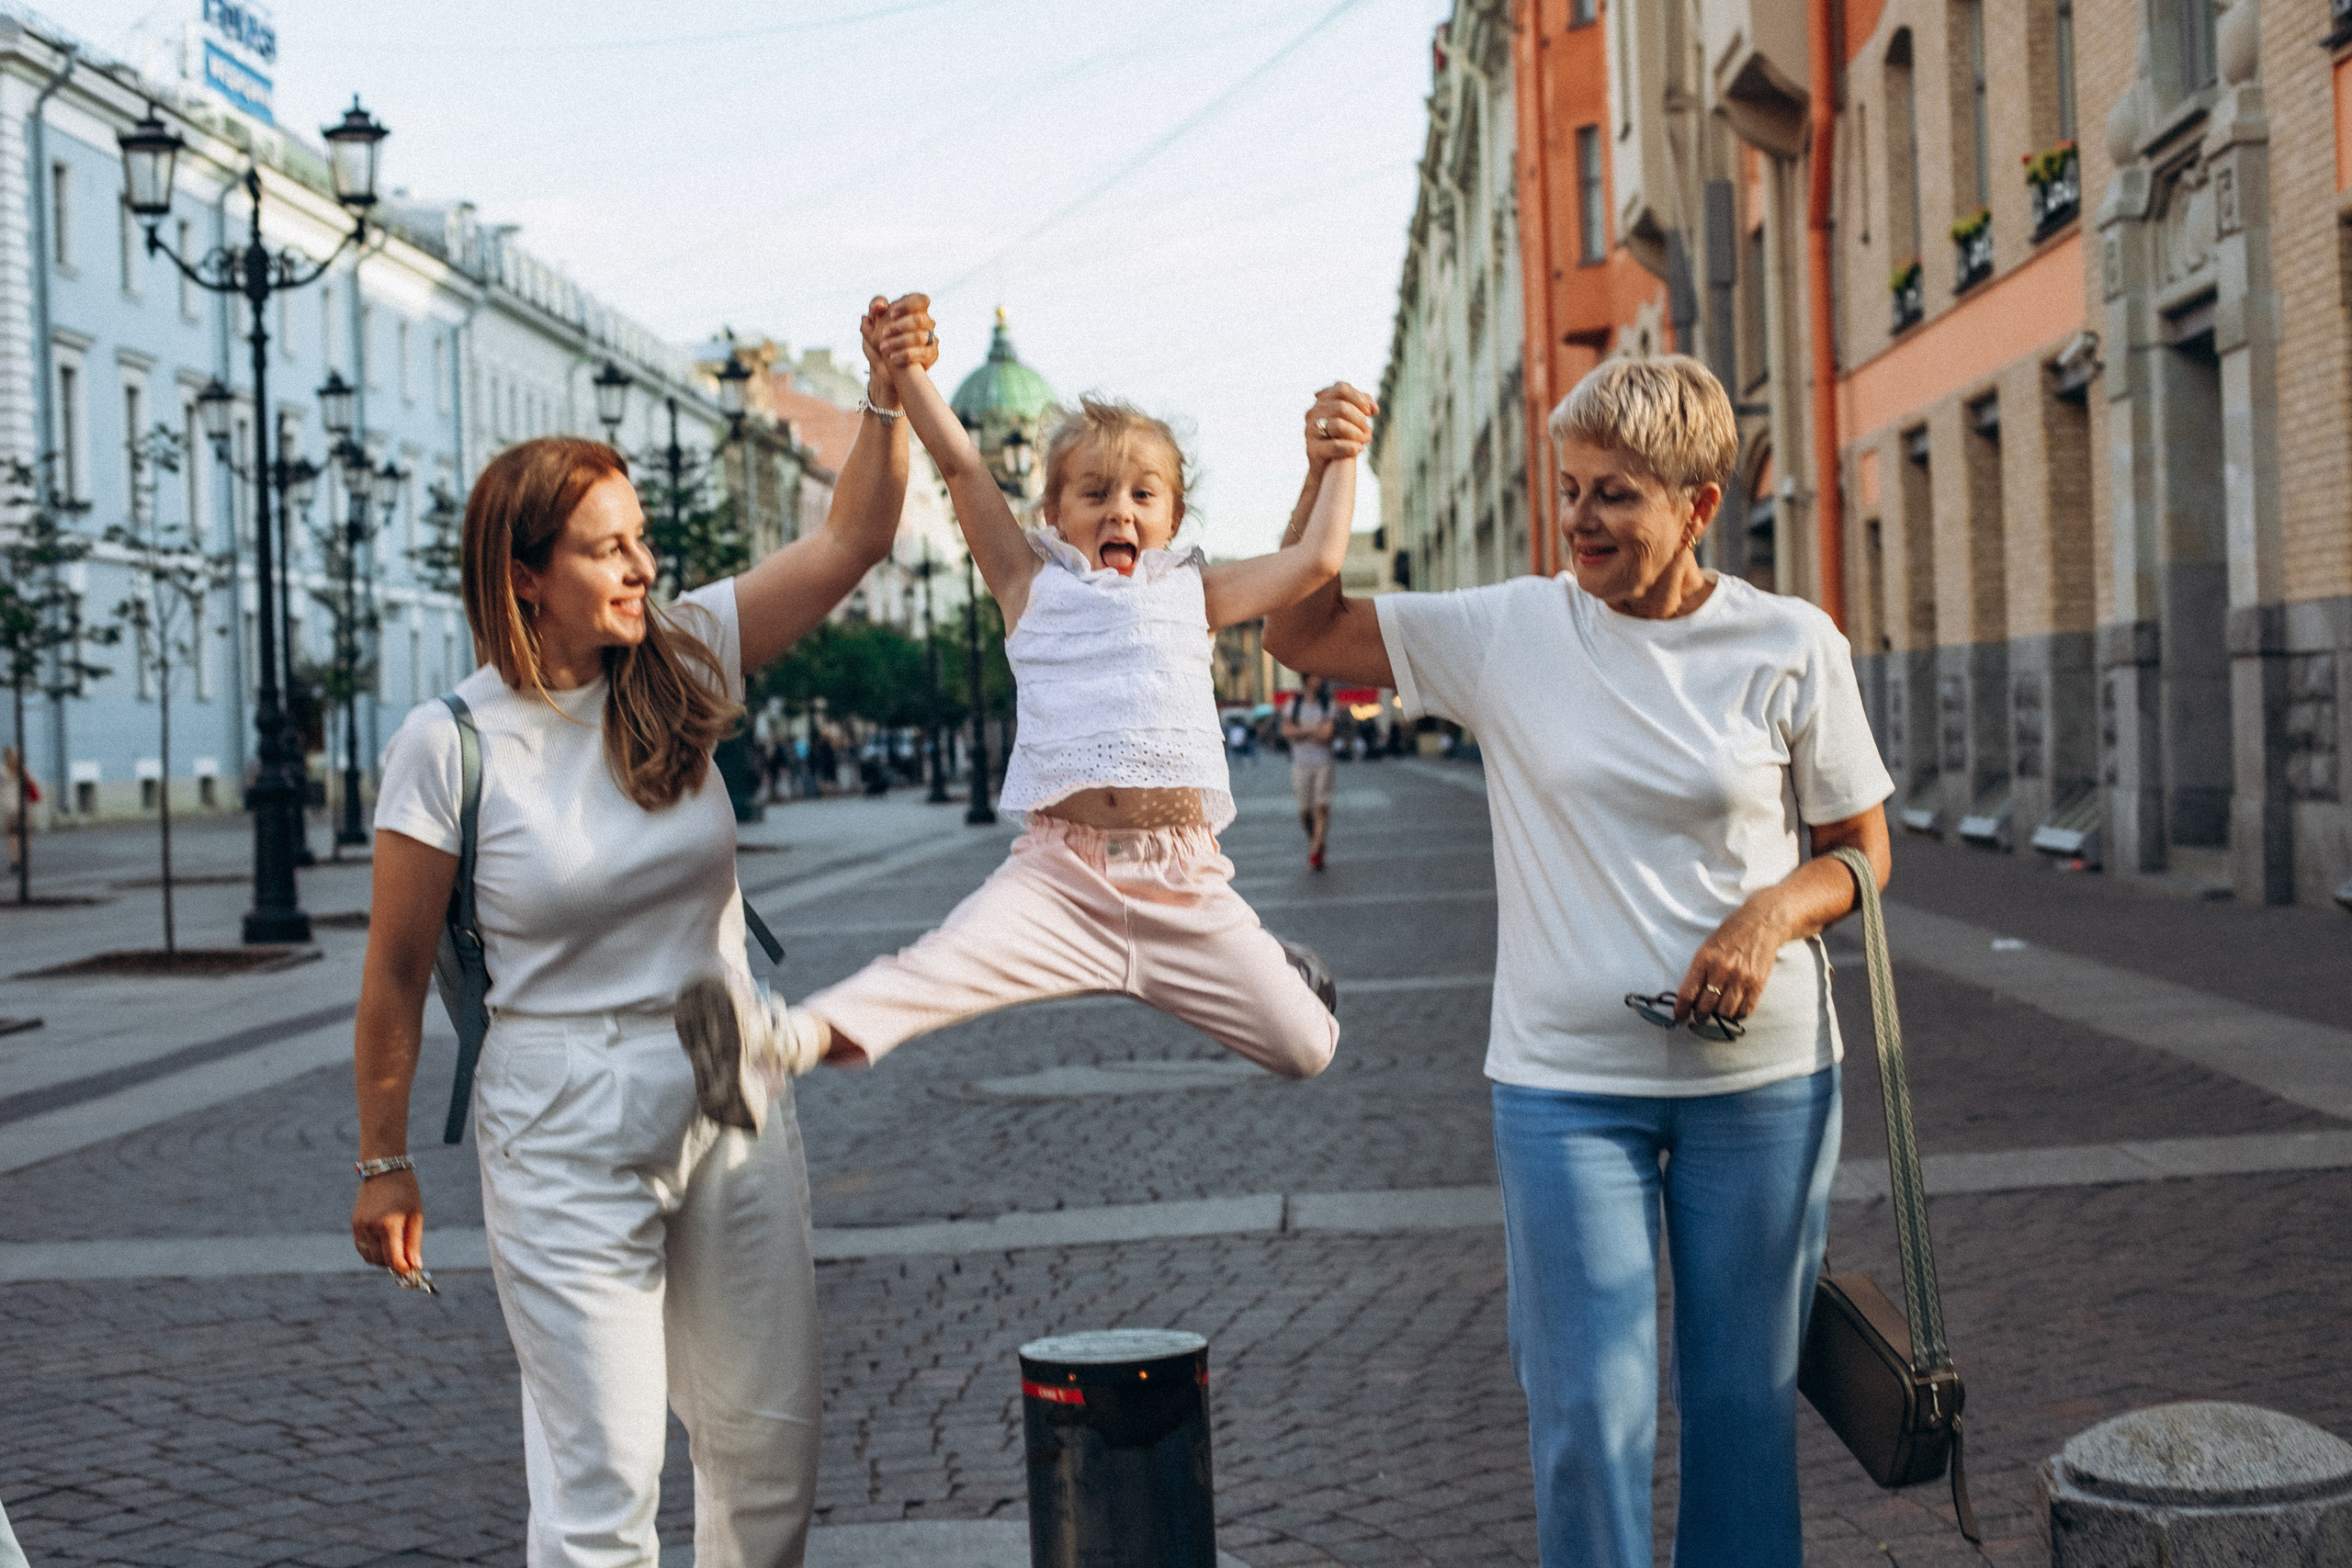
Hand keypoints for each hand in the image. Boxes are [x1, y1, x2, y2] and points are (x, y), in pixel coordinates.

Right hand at [351, 1168, 424, 1277]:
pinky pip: (361, 1247)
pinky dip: (372, 1251)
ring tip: (396, 1251)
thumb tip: (415, 1266)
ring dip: (382, 1260)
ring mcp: (360, 1226)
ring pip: (369, 1257)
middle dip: (394, 1265)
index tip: (413, 1271)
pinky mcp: (355, 1224)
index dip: (403, 1269)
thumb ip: (413, 1243)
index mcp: (388, 1225)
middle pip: (380, 1261)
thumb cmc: (405, 1191)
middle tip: (407, 1261)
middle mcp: (370, 1227)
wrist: (384, 1170)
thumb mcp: (416, 1215)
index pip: (393, 1260)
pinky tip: (384, 1244)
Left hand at [859, 293, 936, 402]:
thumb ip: (876, 306)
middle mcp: (926, 322)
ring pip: (920, 337)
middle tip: (884, 332)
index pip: (921, 300)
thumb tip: (880, 306)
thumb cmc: (882, 335)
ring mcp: (930, 338)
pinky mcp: (931, 354)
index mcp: (915, 309)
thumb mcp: (875, 319)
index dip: (908, 305)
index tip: (891, 314)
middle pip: (920, 319)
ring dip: (900, 341)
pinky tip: (893, 358)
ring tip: (884, 347)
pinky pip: (922, 353)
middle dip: (900, 325)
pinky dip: (905, 355)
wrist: (887, 363)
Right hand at [1305, 382, 1375, 464]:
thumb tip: (1373, 409)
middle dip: (1359, 418)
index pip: (1341, 388)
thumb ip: (1363, 407)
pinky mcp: (1312, 450)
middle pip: (1341, 406)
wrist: (1327, 468)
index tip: (1370, 412)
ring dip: (1356, 433)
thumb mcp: (1353, 419)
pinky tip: (1359, 449)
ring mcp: (1310, 431)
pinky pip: (1335, 445)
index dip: (1359, 398)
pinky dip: (1351, 447)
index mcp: (1323, 401)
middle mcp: (1313, 413)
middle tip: (1367, 430)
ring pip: (1337, 425)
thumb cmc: (1343, 439)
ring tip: (1365, 440)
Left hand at [1674, 892, 1791, 1025]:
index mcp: (1704, 959)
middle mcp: (1721, 970)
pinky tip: (1732, 1011)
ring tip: (1715, 1015)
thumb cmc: (1731, 934)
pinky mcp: (1758, 984)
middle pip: (1705, 1006)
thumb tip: (1690, 998)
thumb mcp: (1707, 947)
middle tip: (1698, 1018)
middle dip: (1699, 1017)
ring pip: (1725, 1012)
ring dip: (1718, 1018)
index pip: (1687, 993)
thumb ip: (1699, 971)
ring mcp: (1741, 978)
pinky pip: (1745, 1010)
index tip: (1679, 1018)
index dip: (1681, 1010)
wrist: (1762, 923)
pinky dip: (1737, 1015)